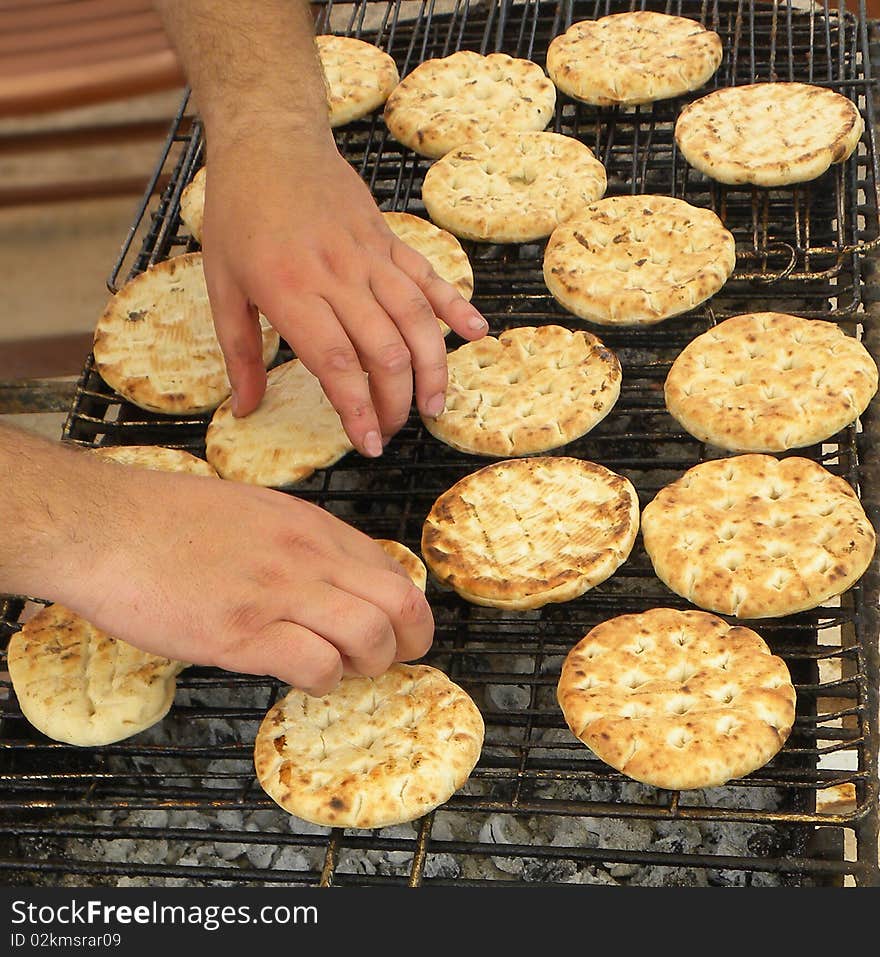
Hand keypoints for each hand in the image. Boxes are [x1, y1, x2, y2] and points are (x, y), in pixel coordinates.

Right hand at [56, 461, 433, 695]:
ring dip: (368, 665)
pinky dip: (322, 681)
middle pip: (400, 603)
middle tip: (391, 660)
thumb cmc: (166, 519)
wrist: (100, 524)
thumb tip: (330, 580)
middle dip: (410, 641)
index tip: (395, 629)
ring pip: (370, 636)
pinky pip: (317, 666)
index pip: (391, 569)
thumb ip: (298, 542)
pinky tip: (301, 678)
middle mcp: (306, 555)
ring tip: (341, 670)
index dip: (404, 608)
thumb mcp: (253, 510)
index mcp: (310, 525)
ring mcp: (277, 593)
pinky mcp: (242, 633)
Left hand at [201, 126, 487, 456]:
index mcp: (291, 291)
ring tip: (434, 406)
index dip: (358, 409)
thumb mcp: (222, 285)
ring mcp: (370, 256)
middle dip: (396, 401)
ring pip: (416, 319)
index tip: (368, 445)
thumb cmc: (239, 214)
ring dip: (432, 368)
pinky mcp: (390, 240)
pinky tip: (476, 335)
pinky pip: (430, 277)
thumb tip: (245, 409)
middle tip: (392, 431)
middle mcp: (338, 275)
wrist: (271, 140)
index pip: (337, 363)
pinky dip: (456, 306)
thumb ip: (238, 352)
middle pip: (384, 350)